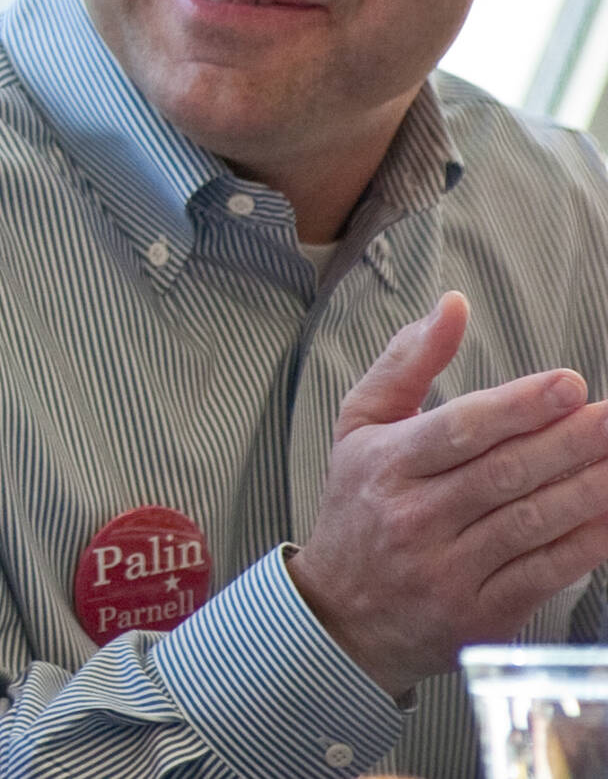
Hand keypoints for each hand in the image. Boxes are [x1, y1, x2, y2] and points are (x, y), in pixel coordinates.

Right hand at [289, 291, 607, 697]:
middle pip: (504, 474)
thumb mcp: (359, 427)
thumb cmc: (356, 511)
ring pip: (532, 521)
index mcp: (384, 466)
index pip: (457, 431)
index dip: (517, 407)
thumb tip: (451, 307)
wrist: (339, 617)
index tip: (567, 385)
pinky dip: (588, 542)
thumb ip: (406, 363)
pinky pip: (546, 571)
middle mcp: (413, 519)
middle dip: (569, 442)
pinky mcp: (479, 613)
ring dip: (590, 488)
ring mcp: (447, 570)